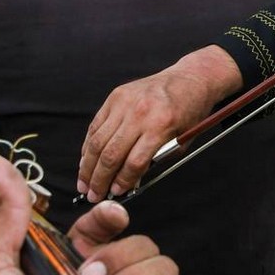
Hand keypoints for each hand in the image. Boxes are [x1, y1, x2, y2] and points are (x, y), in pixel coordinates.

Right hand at [78, 45, 241, 201]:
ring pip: (97, 140)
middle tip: (93, 195)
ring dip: (87, 166)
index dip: (123, 181)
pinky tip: (86, 161)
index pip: (135, 161)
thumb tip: (129, 182)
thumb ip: (156, 160)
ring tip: (83, 184)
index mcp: (161, 125)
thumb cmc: (190, 112)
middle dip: (99, 179)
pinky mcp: (116, 96)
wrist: (190, 79)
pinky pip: (96, 125)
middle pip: (111, 153)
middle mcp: (140, 112)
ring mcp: (125, 102)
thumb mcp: (183, 141)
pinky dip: (88, 146)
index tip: (116, 193)